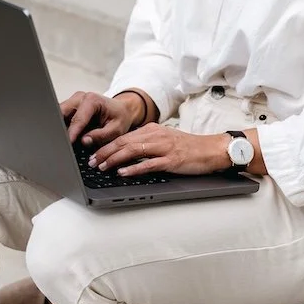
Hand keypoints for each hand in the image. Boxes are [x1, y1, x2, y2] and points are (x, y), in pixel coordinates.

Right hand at [60, 91, 143, 146]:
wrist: (121, 110)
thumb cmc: (120, 117)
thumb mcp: (117, 129)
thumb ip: (101, 135)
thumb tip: (85, 141)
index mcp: (92, 100)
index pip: (77, 119)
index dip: (72, 133)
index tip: (68, 143)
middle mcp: (80, 98)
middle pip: (62, 113)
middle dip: (61, 128)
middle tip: (63, 143)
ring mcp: (73, 101)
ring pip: (59, 115)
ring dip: (61, 128)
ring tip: (65, 141)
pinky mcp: (70, 107)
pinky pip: (62, 117)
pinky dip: (64, 127)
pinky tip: (67, 137)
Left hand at [90, 123, 230, 176]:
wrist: (212, 149)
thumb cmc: (190, 148)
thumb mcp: (166, 140)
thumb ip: (148, 144)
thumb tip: (128, 153)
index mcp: (153, 130)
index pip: (124, 136)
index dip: (106, 145)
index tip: (94, 154)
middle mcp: (156, 136)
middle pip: (124, 142)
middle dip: (105, 152)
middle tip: (91, 162)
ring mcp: (164, 147)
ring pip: (132, 150)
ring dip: (114, 159)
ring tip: (102, 166)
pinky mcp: (171, 160)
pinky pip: (148, 163)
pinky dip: (133, 168)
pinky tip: (123, 172)